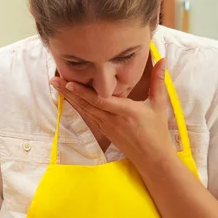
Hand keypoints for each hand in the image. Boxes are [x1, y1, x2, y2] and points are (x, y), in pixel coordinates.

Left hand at [50, 59, 173, 166]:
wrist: (152, 158)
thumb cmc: (157, 131)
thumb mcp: (159, 104)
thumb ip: (158, 81)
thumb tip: (163, 59)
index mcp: (126, 111)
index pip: (101, 100)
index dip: (83, 92)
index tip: (69, 82)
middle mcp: (112, 119)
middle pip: (87, 104)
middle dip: (69, 92)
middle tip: (53, 80)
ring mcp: (106, 126)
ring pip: (85, 110)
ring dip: (70, 98)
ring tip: (56, 86)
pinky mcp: (104, 131)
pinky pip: (88, 116)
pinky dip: (77, 106)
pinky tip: (68, 98)